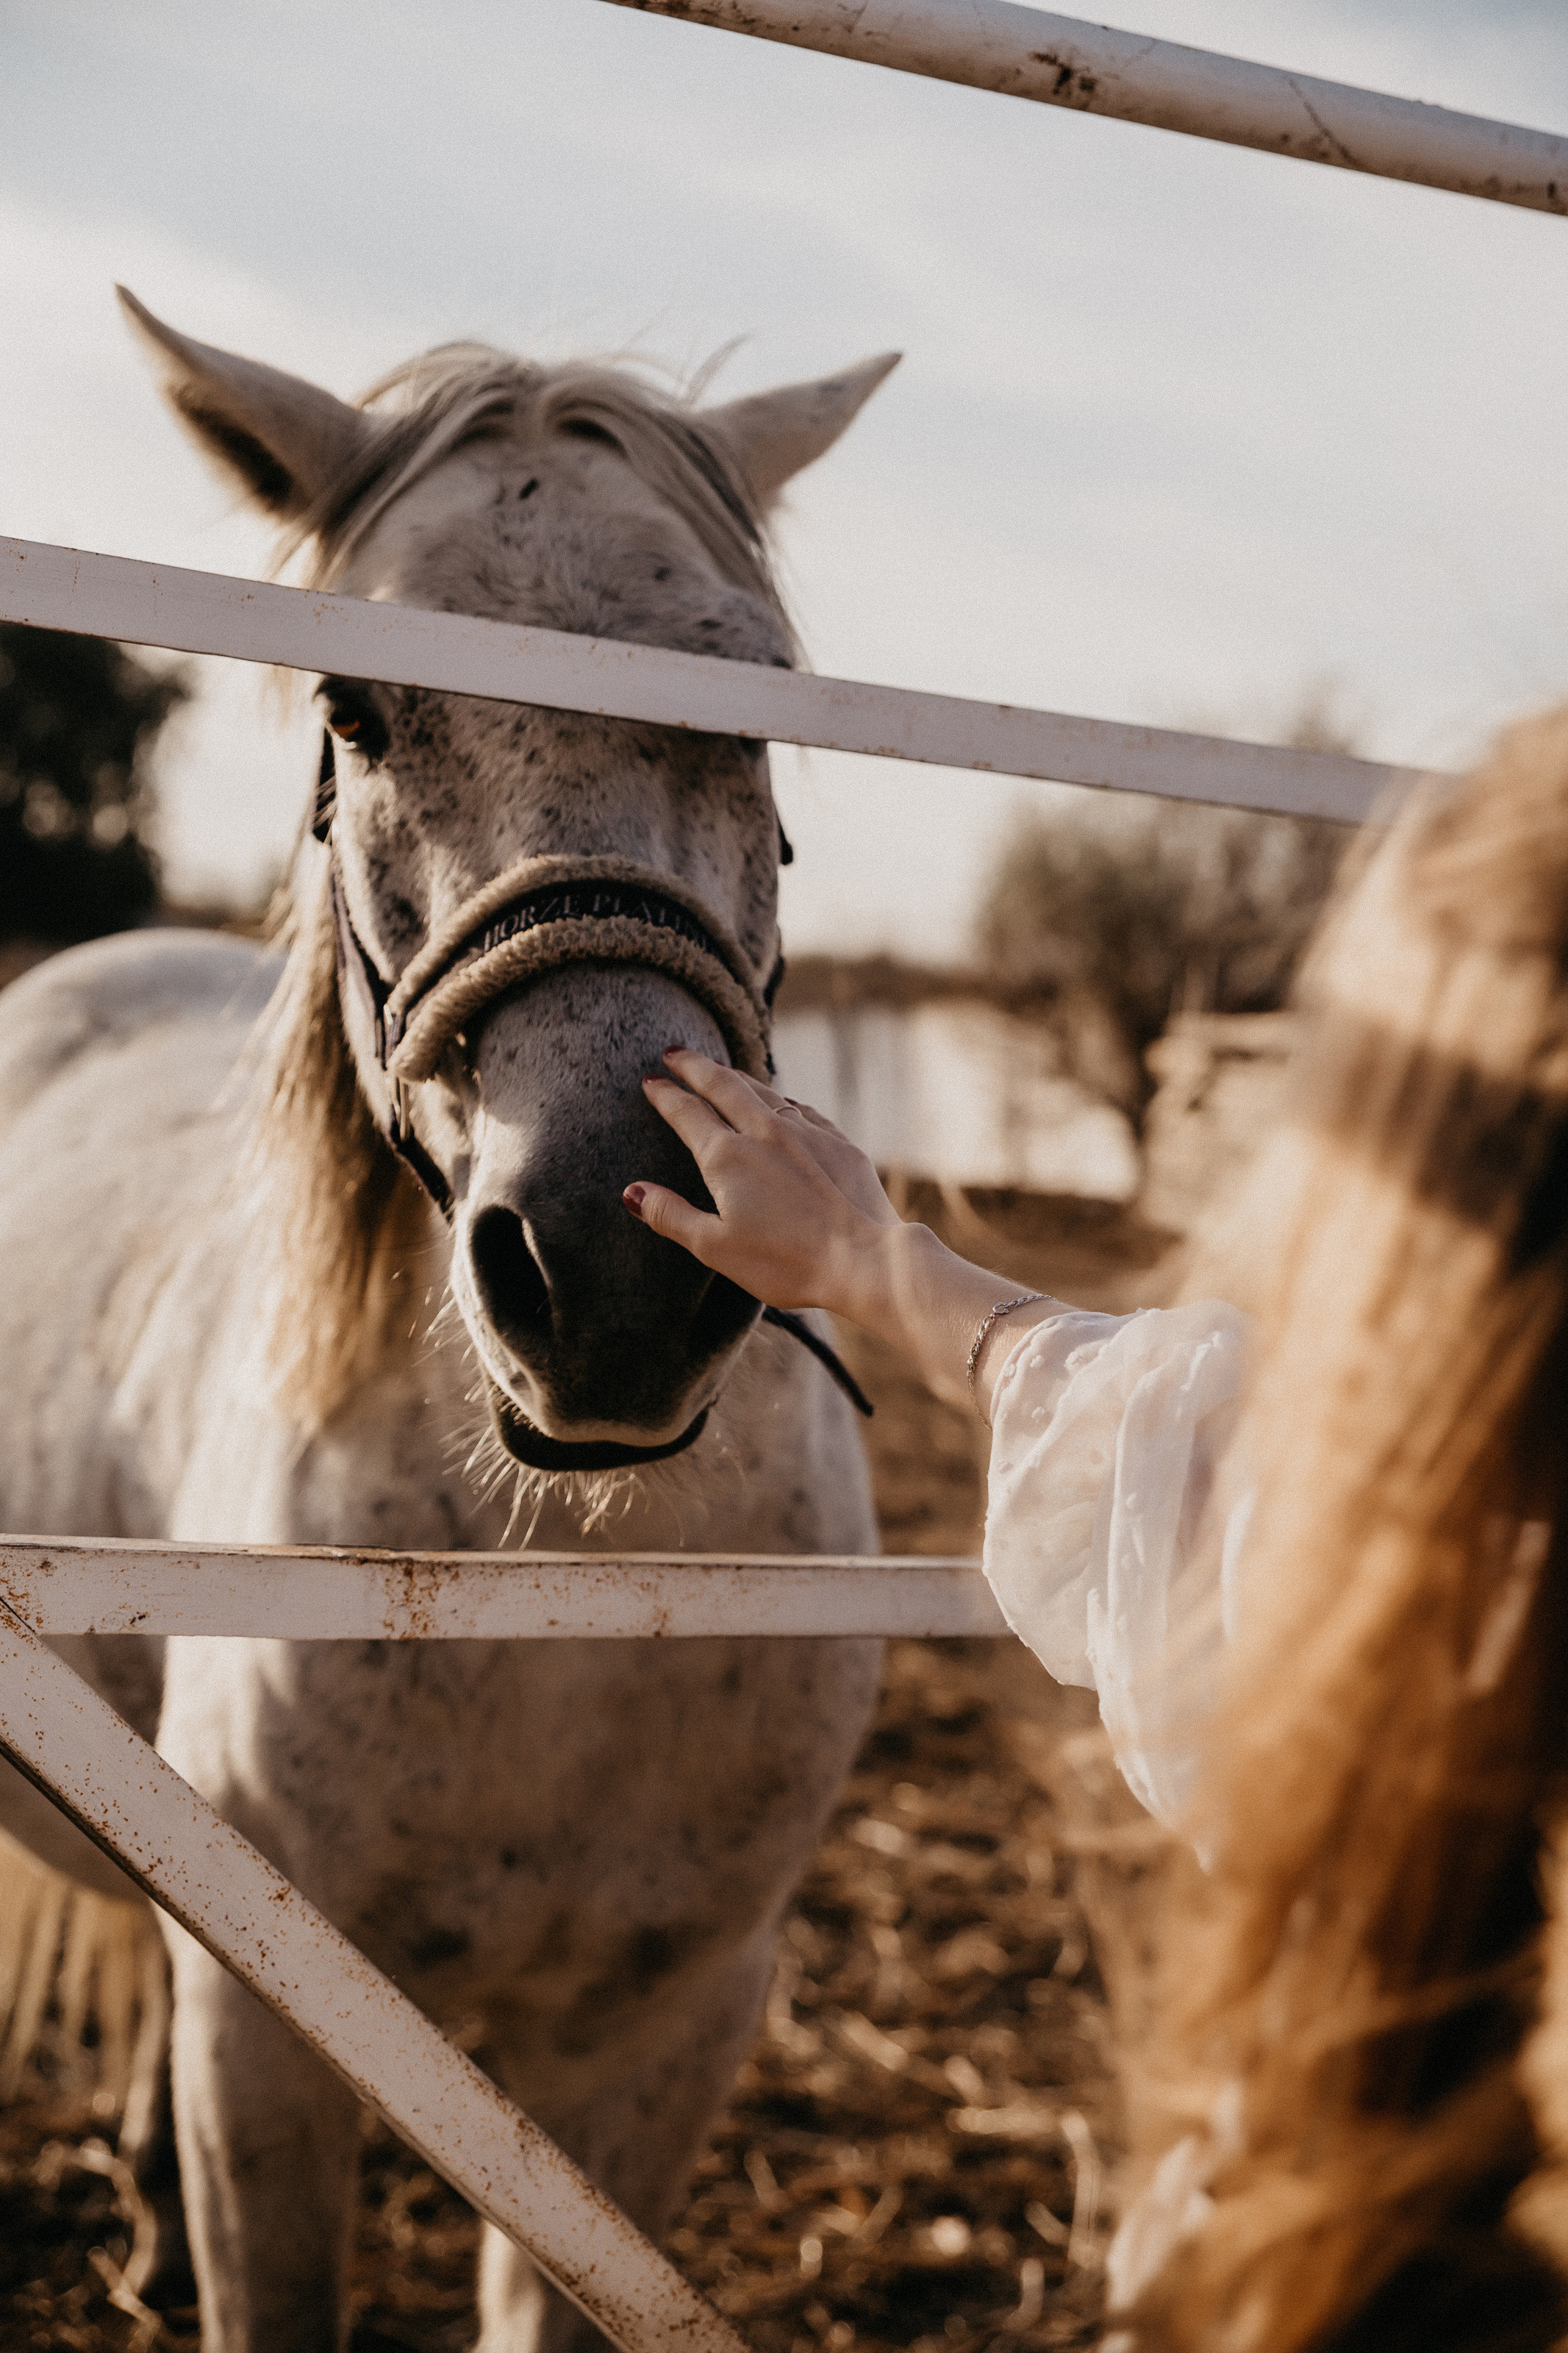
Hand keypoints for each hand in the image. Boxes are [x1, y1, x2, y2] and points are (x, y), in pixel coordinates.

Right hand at [625, 1049, 900, 1315]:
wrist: (864, 1260)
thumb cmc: (786, 1263)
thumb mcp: (716, 1248)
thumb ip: (671, 1215)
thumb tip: (632, 1192)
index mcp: (727, 1157)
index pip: (687, 1113)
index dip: (665, 1095)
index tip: (651, 1081)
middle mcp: (764, 1132)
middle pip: (722, 1085)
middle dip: (694, 1066)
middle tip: (675, 1053)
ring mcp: (804, 1132)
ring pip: (762, 1091)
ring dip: (735, 1077)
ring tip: (719, 1071)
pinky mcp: (836, 1142)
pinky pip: (800, 1109)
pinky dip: (779, 1099)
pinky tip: (778, 1101)